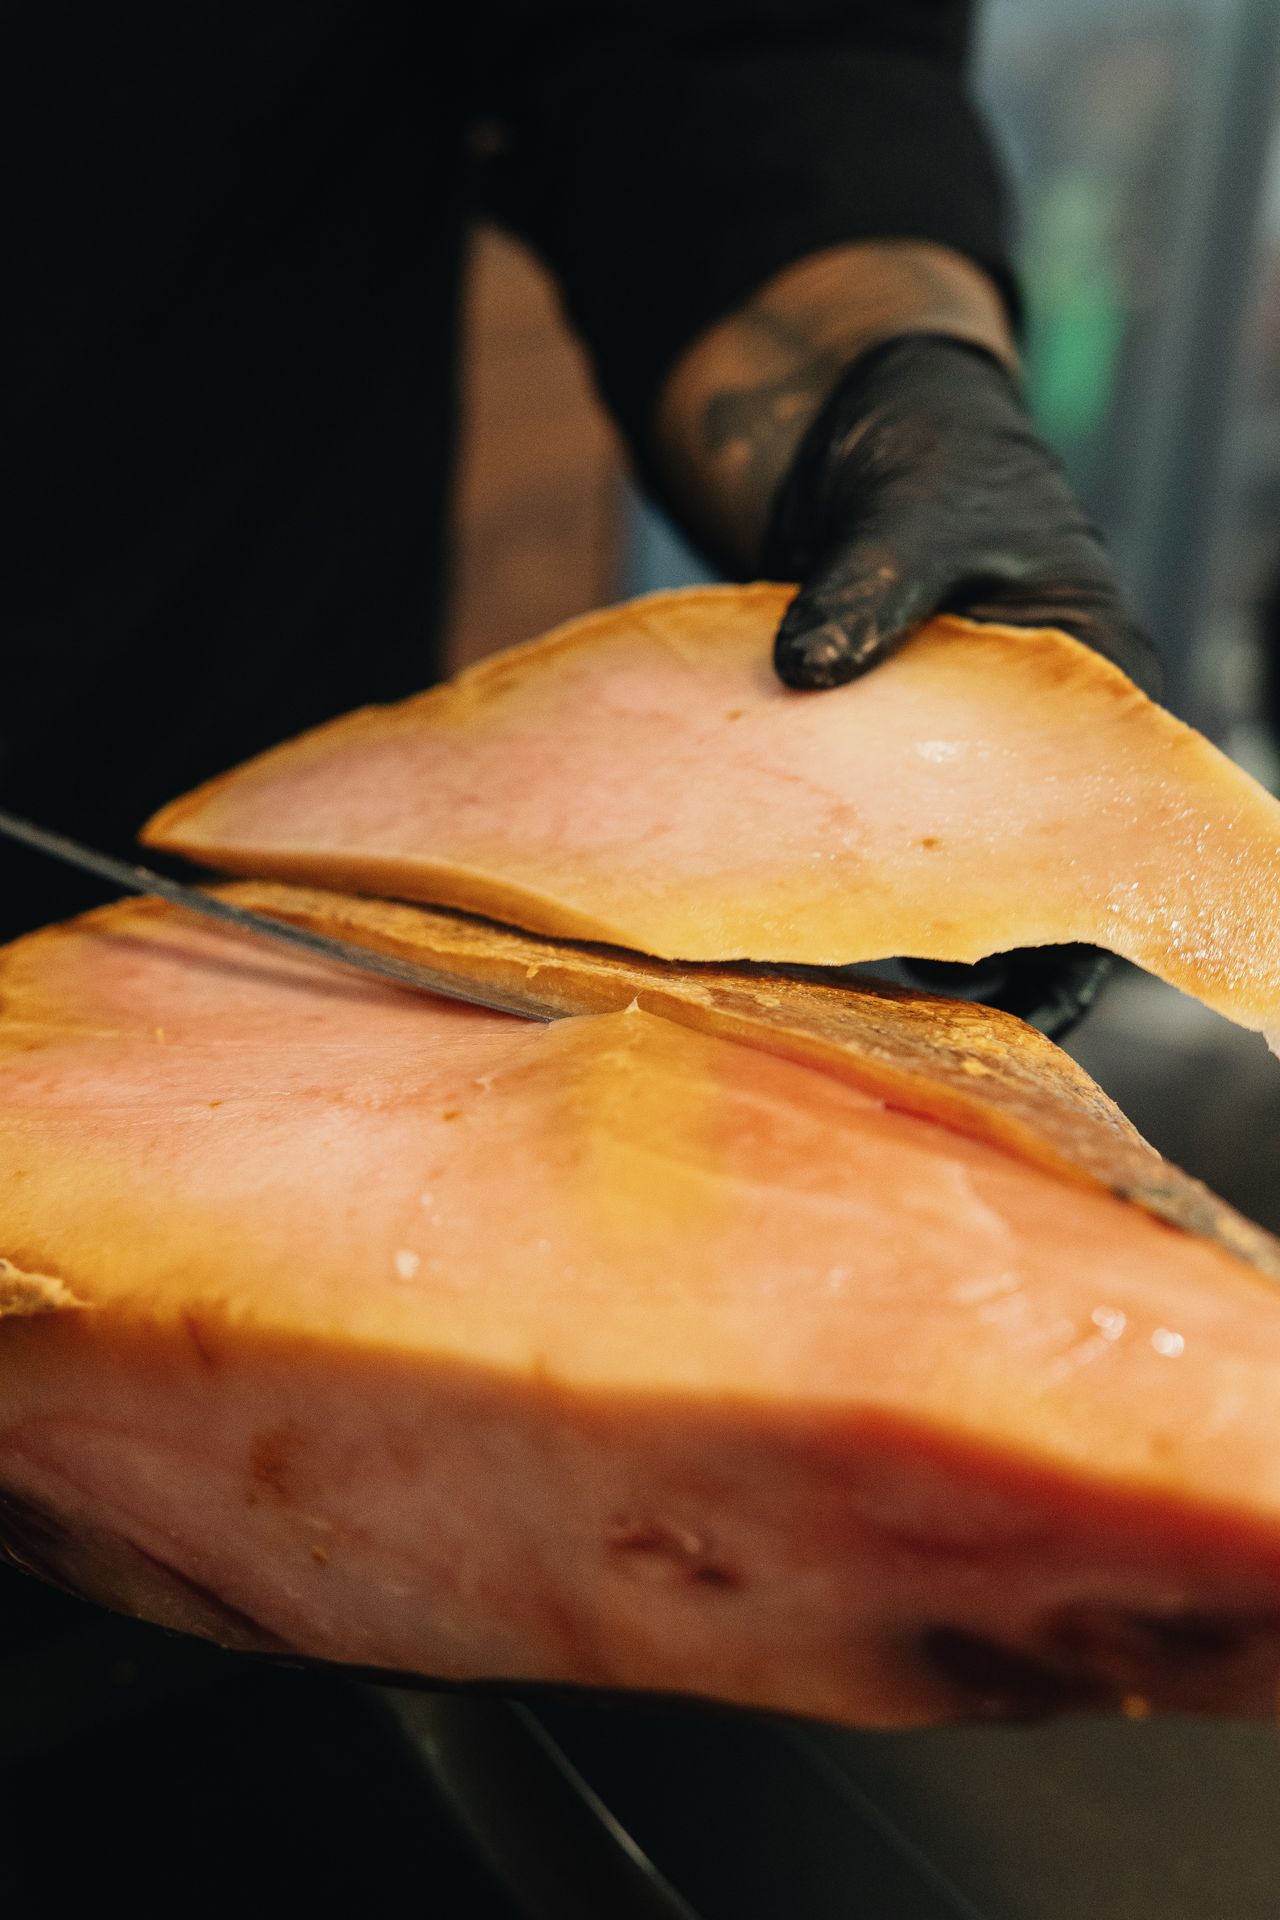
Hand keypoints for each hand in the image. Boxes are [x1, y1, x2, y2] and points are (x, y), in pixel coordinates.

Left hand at [765, 333, 1160, 1036]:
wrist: (865, 429)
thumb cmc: (926, 454)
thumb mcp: (910, 507)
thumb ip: (869, 581)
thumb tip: (804, 670)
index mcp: (1102, 698)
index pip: (1118, 854)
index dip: (1078, 943)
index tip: (1008, 1012)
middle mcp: (1046, 750)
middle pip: (1044, 896)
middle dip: (990, 970)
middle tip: (902, 1032)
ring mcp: (973, 762)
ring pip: (962, 883)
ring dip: (912, 938)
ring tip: (839, 999)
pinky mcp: (901, 762)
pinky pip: (890, 849)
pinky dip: (855, 891)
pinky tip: (792, 937)